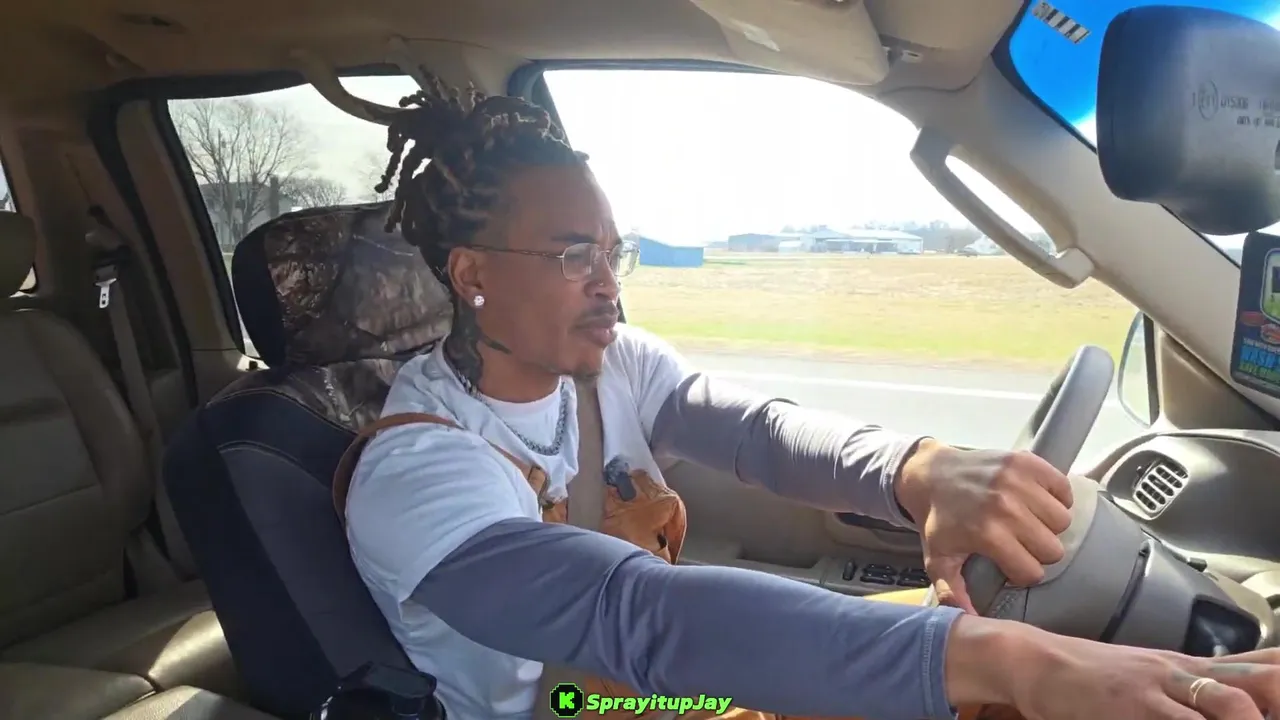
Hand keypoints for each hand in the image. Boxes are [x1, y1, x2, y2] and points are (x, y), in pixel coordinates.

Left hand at [894, 440, 1073, 613]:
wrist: (930, 474)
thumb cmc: (938, 520)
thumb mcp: (939, 559)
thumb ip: (952, 592)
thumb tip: (969, 619)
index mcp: (988, 533)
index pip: (1032, 571)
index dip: (1021, 573)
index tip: (1009, 563)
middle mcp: (1006, 506)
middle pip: (1052, 548)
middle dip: (1038, 551)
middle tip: (1019, 542)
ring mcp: (1018, 481)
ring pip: (1062, 520)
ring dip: (1048, 525)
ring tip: (1027, 522)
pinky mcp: (1027, 461)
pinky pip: (1063, 488)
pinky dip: (1056, 497)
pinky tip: (1035, 502)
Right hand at [947, 616, 1279, 718]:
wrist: (1035, 662)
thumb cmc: (1090, 678)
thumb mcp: (1149, 675)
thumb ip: (1189, 687)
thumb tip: (1228, 698)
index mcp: (1190, 666)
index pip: (1264, 666)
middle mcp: (1183, 672)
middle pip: (1261, 681)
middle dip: (1276, 707)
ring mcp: (1158, 688)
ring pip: (1228, 704)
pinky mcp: (1130, 706)